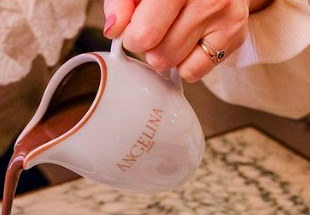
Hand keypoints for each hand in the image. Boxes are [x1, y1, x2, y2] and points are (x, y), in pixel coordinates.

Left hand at [103, 0, 272, 81]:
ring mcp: (224, 16)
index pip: (144, 35)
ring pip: (172, 64)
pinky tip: (189, 41)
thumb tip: (114, 29)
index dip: (131, 37)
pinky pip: (193, 72)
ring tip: (173, 31)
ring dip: (165, 55)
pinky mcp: (234, 34)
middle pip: (157, 55)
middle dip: (148, 47)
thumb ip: (120, 3)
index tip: (135, 26)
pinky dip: (185, 63)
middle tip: (156, 29)